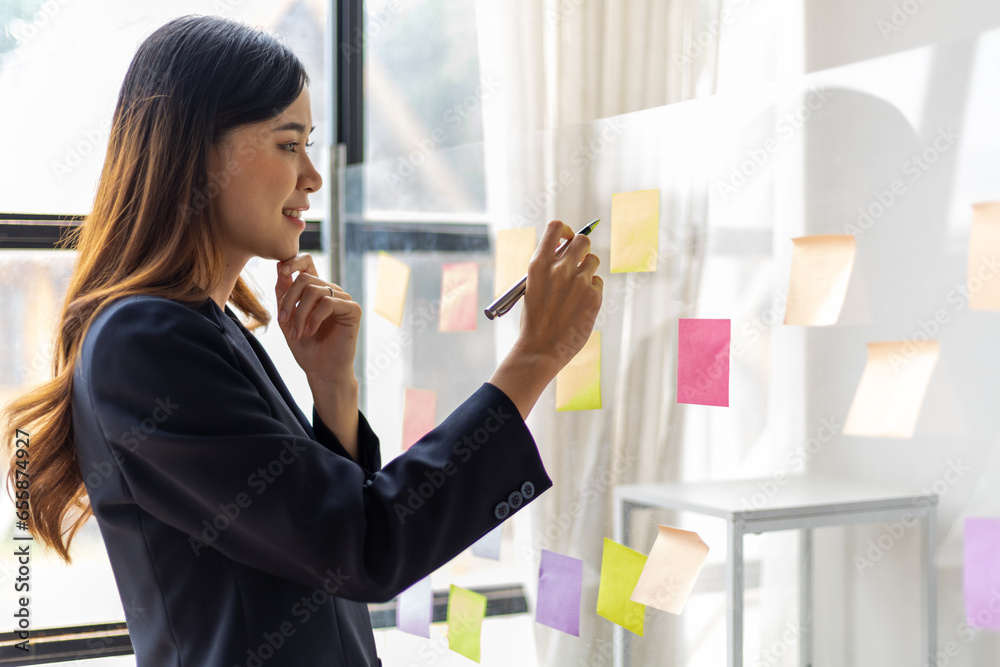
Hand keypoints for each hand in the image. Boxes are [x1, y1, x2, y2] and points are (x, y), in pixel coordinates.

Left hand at [274, 253, 360, 385]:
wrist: (322, 371)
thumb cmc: (306, 348)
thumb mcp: (287, 319)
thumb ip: (284, 295)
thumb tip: (280, 269)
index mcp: (316, 290)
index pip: (307, 262)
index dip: (293, 261)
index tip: (280, 271)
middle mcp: (331, 291)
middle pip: (305, 279)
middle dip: (289, 300)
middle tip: (283, 322)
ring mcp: (343, 300)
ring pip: (315, 291)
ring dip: (300, 314)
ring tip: (296, 334)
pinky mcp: (353, 310)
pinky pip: (329, 303)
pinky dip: (314, 318)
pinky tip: (310, 332)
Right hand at [488, 220, 602, 417]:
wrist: (540, 350)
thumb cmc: (534, 320)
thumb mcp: (532, 287)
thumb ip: (549, 268)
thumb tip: (568, 252)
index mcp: (539, 264)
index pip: (556, 227)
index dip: (565, 230)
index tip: (566, 239)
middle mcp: (560, 268)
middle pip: (582, 240)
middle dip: (582, 247)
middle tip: (578, 261)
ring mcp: (578, 282)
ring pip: (593, 261)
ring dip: (587, 270)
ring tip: (576, 290)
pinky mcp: (593, 296)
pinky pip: (597, 282)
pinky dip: (592, 290)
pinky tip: (580, 306)